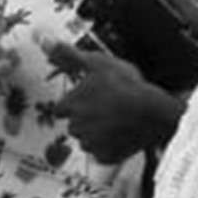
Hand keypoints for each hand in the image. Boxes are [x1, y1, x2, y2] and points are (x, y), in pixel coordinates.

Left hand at [43, 38, 181, 161]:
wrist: (154, 112)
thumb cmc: (126, 86)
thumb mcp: (97, 63)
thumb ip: (68, 55)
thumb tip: (44, 40)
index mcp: (71, 105)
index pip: (61, 108)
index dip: (75, 103)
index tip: (89, 99)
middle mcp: (76, 127)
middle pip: (75, 124)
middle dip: (86, 118)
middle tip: (107, 108)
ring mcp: (91, 144)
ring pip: (88, 140)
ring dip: (98, 133)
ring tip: (117, 120)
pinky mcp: (105, 157)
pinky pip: (102, 153)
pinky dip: (110, 147)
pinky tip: (122, 134)